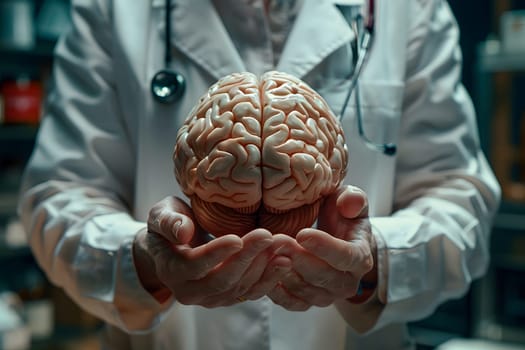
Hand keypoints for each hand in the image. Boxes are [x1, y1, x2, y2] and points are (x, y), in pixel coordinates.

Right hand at [133, 196, 291, 306]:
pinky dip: (270, 278)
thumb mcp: (161, 215)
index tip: (237, 238)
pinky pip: (251, 293)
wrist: (175, 245)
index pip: (195, 265)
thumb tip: (182, 232)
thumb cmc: (170, 224)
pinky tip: (284, 261)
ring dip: (263, 266)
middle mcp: (190, 292)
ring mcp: (211, 298)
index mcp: (171, 270)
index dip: (216, 254)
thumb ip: (168, 222)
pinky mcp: (229, 298)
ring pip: (240, 287)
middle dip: (247, 257)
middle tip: (267, 235)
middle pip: (222, 279)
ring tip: (280, 243)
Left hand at [267, 185, 376, 309]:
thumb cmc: (342, 216)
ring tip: (267, 252)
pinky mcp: (308, 302)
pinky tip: (264, 272)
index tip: (302, 234)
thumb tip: (350, 203)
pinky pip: (292, 303)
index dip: (324, 247)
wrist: (335, 239)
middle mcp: (347, 283)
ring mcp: (328, 295)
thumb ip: (353, 199)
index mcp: (361, 257)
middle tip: (277, 241)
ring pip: (306, 291)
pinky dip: (277, 292)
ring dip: (285, 273)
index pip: (346, 257)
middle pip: (323, 276)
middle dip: (298, 258)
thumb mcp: (349, 201)